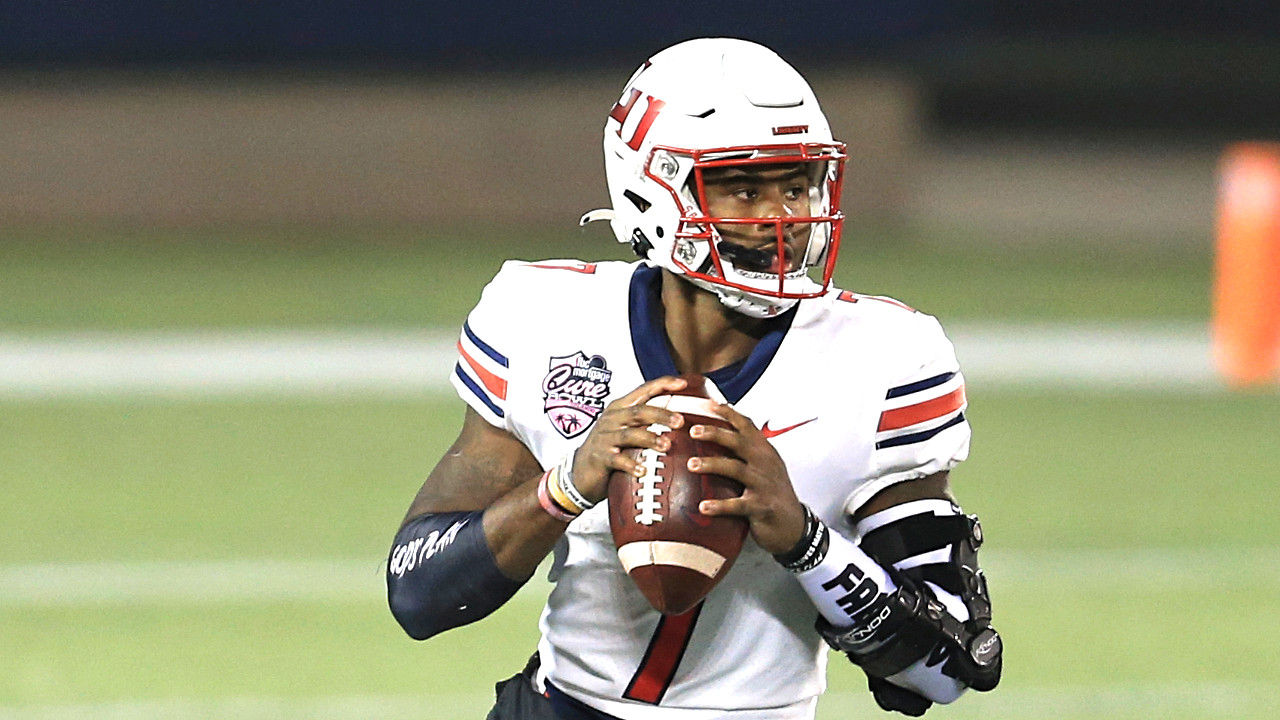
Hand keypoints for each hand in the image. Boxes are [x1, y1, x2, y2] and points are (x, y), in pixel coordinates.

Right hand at [570, 376, 688, 503]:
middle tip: (680, 421)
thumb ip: (646, 422)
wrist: (580, 472)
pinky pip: (617, 459)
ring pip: (629, 434)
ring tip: (667, 446)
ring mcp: (604, 437)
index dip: (663, 384)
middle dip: (661, 414)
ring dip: (649, 438)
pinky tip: (643, 470)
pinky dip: (631, 464)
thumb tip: (682, 418)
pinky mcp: (600, 457)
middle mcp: (612, 419)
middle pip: (639, 411)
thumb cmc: (610, 448)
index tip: (683, 383)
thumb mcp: (626, 430)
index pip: (644, 390)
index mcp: (620, 408)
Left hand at [686, 404, 805, 554]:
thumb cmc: (772, 492)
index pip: (746, 425)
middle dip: (715, 433)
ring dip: (712, 464)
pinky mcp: (761, 507)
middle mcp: (764, 463)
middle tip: (693, 430)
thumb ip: (745, 450)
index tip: (707, 404)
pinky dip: (720, 505)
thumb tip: (717, 432)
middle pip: (739, 442)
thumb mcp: (765, 466)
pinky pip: (738, 505)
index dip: (727, 413)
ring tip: (691, 464)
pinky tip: (703, 506)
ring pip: (736, 469)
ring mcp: (763, 484)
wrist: (794, 525)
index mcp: (763, 450)